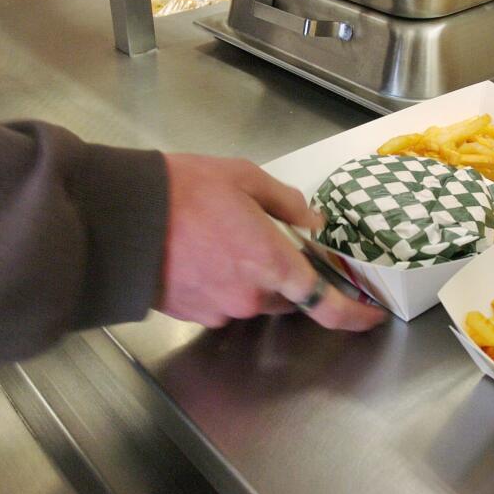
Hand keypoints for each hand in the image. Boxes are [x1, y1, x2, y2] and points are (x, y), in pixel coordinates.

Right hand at [159, 153, 387, 330]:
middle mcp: (251, 296)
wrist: (121, 218)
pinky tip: (202, 253)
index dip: (354, 315)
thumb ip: (286, 202)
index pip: (326, 304)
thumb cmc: (184, 191)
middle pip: (287, 297)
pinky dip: (222, 282)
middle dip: (286, 274)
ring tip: (223, 237)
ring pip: (253, 299)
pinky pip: (223, 302)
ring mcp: (220, 310)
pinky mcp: (193, 314)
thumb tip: (313, 221)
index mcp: (272, 264)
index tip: (372, 316)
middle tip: (266, 238)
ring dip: (251, 276)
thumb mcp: (244, 178)